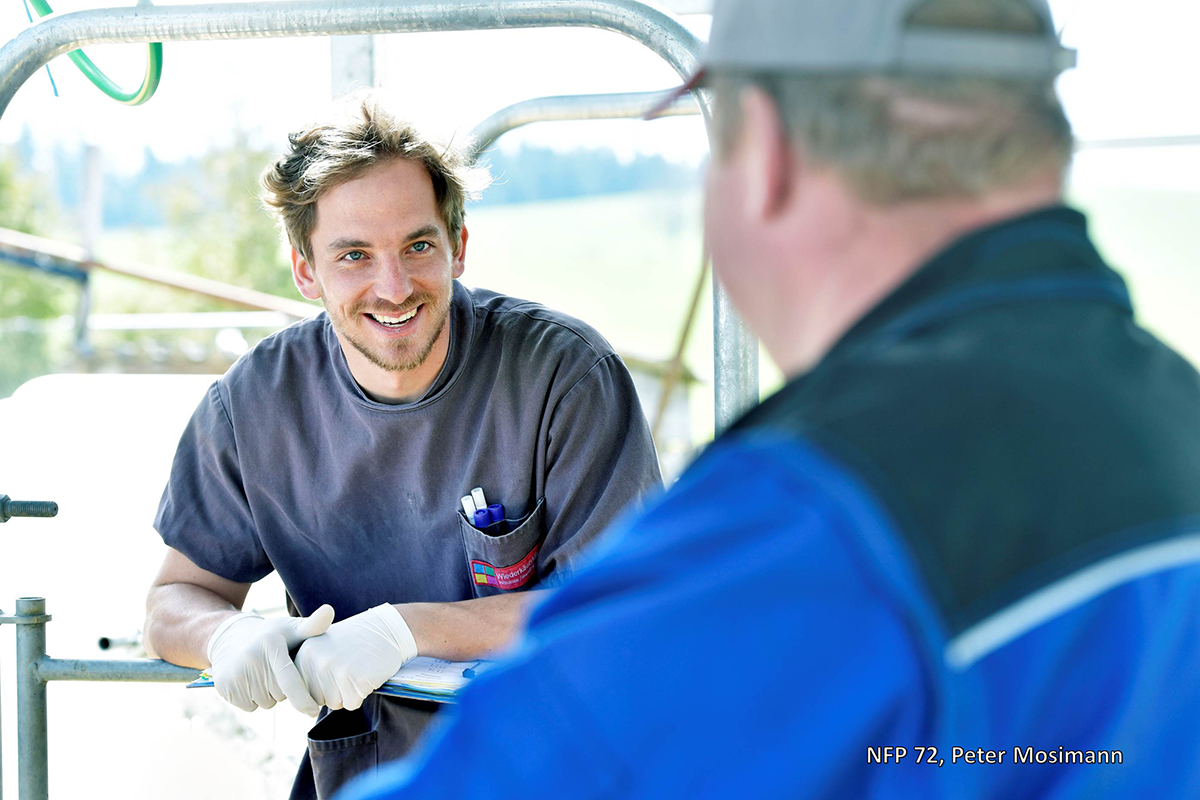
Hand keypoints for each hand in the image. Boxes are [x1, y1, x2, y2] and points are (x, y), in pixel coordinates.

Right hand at [205, 604, 334, 715]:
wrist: (230, 637)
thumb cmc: (271, 636)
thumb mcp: (291, 628)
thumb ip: (313, 625)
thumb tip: (329, 610)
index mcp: (272, 645)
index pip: (289, 680)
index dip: (302, 699)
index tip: (313, 712)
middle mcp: (251, 658)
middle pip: (280, 695)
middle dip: (283, 688)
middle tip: (275, 669)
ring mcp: (234, 673)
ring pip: (264, 703)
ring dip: (268, 694)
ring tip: (261, 673)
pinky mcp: (222, 686)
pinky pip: (248, 706)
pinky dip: (252, 699)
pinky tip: (249, 680)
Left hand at [294, 603, 417, 710]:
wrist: (386, 629)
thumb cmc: (355, 641)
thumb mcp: (324, 645)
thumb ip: (309, 667)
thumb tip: (302, 701)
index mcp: (306, 653)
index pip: (304, 690)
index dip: (321, 684)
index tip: (335, 667)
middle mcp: (318, 661)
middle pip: (319, 699)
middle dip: (335, 690)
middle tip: (349, 668)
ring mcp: (338, 670)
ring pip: (335, 703)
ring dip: (348, 693)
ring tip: (358, 669)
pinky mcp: (357, 679)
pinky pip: (352, 704)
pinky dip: (361, 694)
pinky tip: (367, 674)